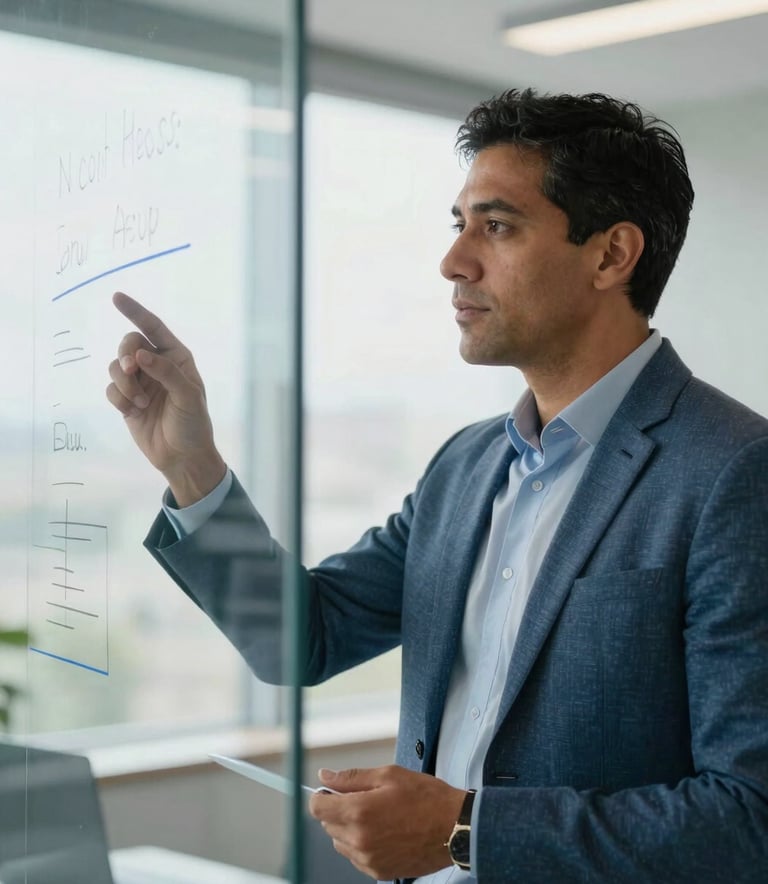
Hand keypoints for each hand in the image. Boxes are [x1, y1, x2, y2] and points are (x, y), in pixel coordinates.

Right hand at [106, 291, 226, 505]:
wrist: (182, 457)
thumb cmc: (193, 424)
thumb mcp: (187, 396)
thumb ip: (165, 372)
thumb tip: (140, 354)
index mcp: (176, 358)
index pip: (153, 328)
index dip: (135, 312)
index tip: (116, 298)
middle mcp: (156, 365)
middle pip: (128, 345)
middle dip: (125, 356)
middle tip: (130, 371)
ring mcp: (140, 382)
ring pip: (116, 367)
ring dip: (124, 384)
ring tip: (139, 402)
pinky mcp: (126, 400)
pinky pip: (111, 389)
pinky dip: (120, 400)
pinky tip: (134, 413)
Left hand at [308, 764, 465, 880]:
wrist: (454, 828)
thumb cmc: (426, 798)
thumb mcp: (389, 775)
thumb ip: (352, 777)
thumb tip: (326, 776)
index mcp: (359, 812)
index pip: (317, 808)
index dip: (322, 795)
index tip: (332, 791)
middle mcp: (359, 840)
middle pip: (328, 824)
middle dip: (338, 809)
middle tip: (363, 798)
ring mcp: (368, 859)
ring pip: (340, 842)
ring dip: (349, 828)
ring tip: (376, 816)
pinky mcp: (379, 871)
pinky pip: (356, 857)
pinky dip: (361, 844)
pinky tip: (382, 832)